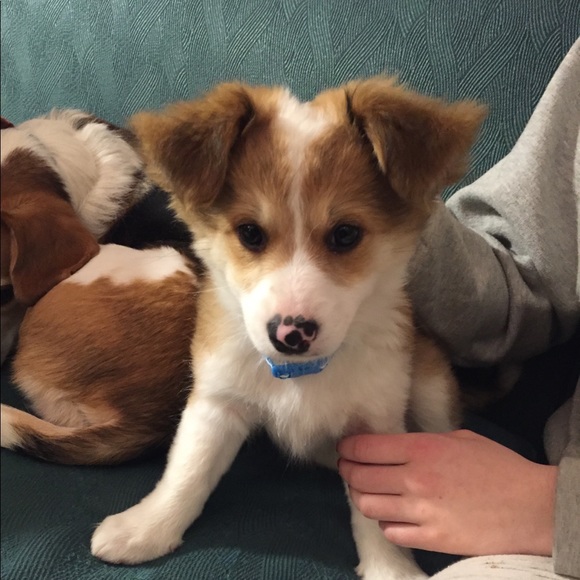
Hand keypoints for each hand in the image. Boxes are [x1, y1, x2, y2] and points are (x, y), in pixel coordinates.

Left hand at [337, 430, 556, 556]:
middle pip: (360, 477)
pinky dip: (385, 523)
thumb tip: (397, 445)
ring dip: (360, 497)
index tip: (344, 448)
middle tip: (347, 468)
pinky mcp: (431, 539)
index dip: (348, 447)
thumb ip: (424, 442)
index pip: (366, 448)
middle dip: (347, 471)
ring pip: (368, 506)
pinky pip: (391, 532)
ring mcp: (421, 512)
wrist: (533, 507)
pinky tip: (390, 516)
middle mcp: (414, 479)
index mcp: (422, 448)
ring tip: (362, 491)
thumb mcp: (460, 439)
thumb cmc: (499, 466)